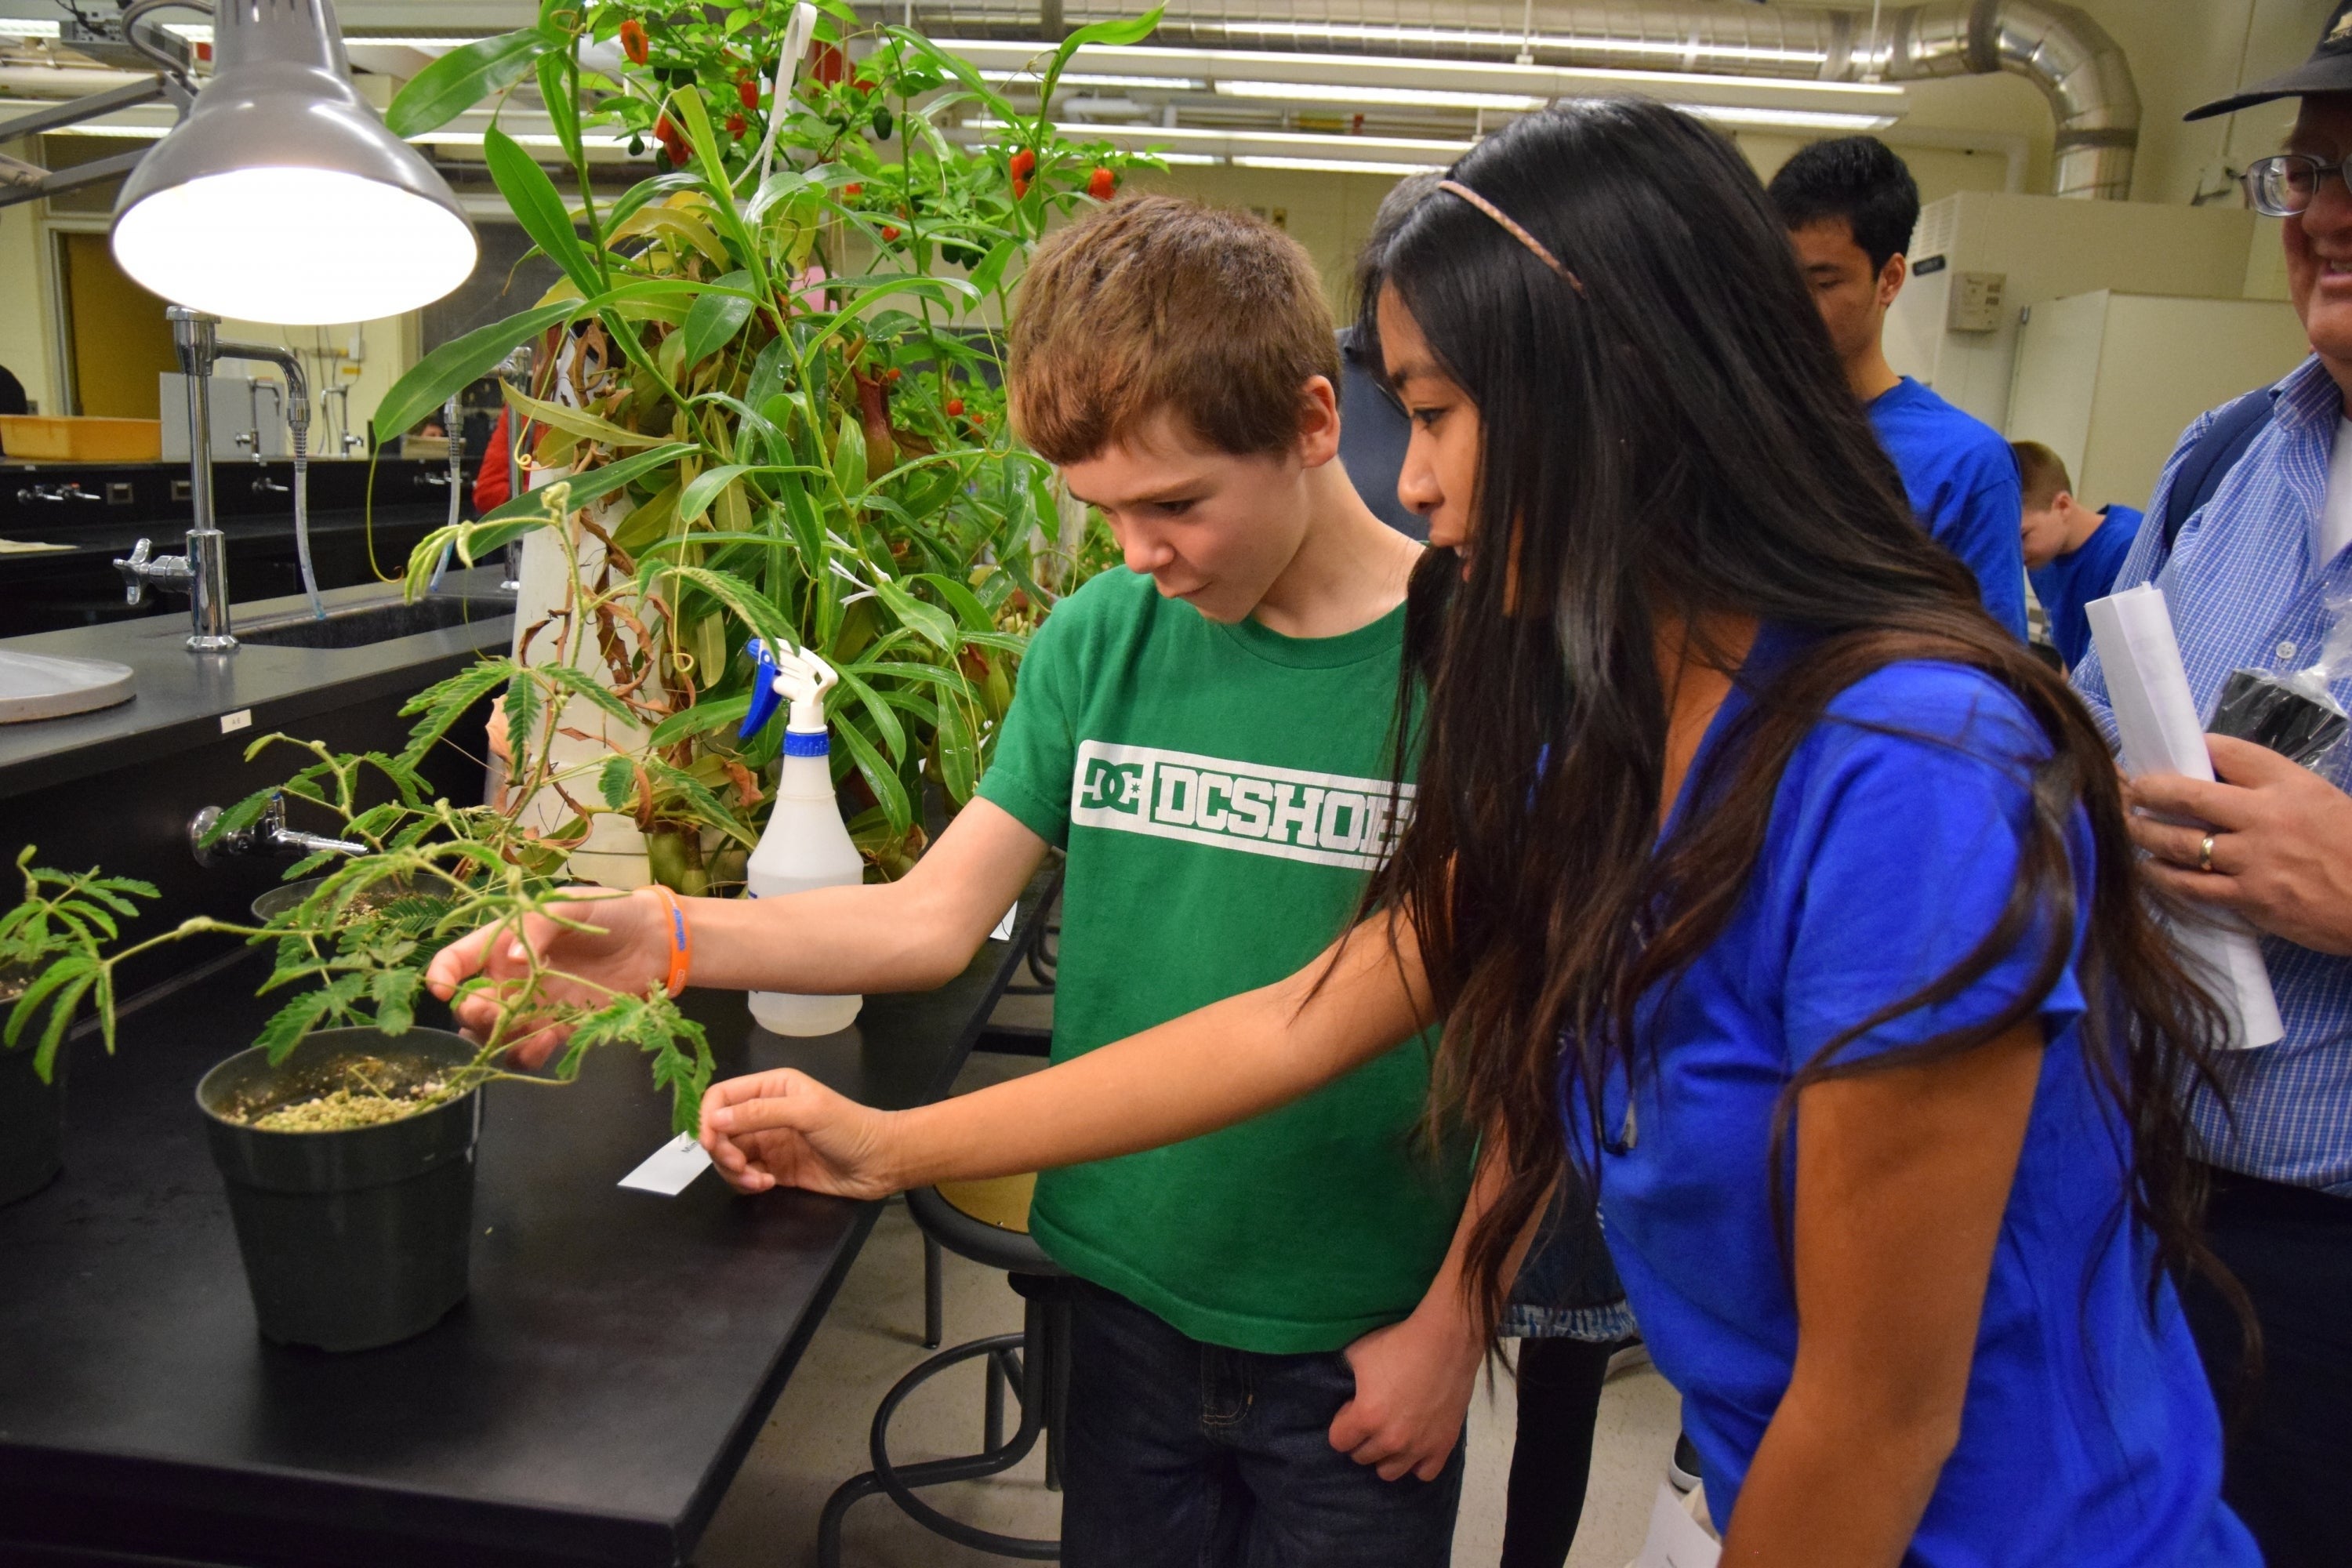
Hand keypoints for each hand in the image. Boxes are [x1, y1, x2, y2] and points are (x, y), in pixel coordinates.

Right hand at [423, 887, 669, 1065]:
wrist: (654, 941)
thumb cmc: (609, 912)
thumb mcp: (569, 905)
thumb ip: (537, 928)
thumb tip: (510, 960)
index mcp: (504, 942)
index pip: (457, 960)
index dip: (442, 974)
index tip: (441, 989)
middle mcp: (511, 977)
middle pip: (470, 1004)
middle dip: (473, 1012)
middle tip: (492, 1012)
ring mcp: (533, 1005)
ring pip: (494, 1033)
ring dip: (498, 1039)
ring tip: (524, 1030)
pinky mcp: (557, 1027)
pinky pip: (528, 1049)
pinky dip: (527, 1053)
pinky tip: (545, 1042)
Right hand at [698, 1068, 903, 1200]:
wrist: (880, 1162)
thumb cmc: (848, 1128)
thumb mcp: (807, 1112)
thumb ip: (759, 1113)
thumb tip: (714, 1120)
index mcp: (771, 1088)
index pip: (721, 1096)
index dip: (708, 1117)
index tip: (709, 1142)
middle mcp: (764, 1113)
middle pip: (719, 1130)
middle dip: (721, 1150)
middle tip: (739, 1166)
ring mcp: (768, 1143)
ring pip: (728, 1156)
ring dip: (734, 1171)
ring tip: (759, 1180)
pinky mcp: (774, 1170)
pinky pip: (744, 1176)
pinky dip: (747, 1182)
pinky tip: (767, 1184)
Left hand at [1327, 1301, 1482, 1481]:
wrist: (1447, 1340)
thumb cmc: (1399, 1343)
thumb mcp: (1358, 1353)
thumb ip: (1342, 1376)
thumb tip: (1338, 1388)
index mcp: (1367, 1417)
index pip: (1338, 1442)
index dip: (1342, 1423)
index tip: (1352, 1409)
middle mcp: (1391, 1440)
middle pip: (1362, 1457)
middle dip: (1362, 1439)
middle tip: (1373, 1417)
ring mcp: (1419, 1447)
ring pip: (1389, 1472)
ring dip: (1385, 1455)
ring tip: (1392, 1433)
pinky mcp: (1443, 1446)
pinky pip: (1424, 1474)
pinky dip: (1416, 1463)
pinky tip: (1415, 1444)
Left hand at [2127, 733, 2351, 955]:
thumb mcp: (2318, 799)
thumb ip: (2271, 788)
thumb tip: (2215, 779)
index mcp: (2288, 784)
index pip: (2226, 752)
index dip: (2191, 751)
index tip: (2167, 755)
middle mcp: (2266, 816)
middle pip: (2186, 794)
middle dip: (2147, 791)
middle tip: (2128, 790)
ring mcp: (2255, 859)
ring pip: (2179, 841)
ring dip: (2145, 833)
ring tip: (2129, 826)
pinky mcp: (2250, 898)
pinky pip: (2191, 885)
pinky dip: (2163, 875)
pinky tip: (2149, 867)